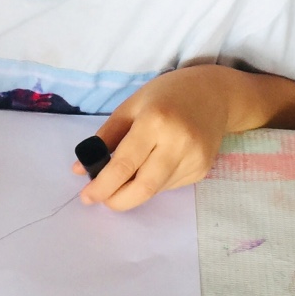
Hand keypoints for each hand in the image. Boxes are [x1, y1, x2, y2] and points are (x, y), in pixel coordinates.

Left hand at [73, 66, 231, 211]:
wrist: (215, 94)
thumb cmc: (167, 95)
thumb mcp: (131, 106)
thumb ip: (106, 138)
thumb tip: (79, 170)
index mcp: (155, 121)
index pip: (125, 164)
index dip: (103, 185)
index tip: (86, 196)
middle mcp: (177, 143)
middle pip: (143, 188)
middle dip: (118, 200)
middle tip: (102, 199)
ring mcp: (193, 159)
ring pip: (155, 190)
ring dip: (134, 190)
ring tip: (126, 175)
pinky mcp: (202, 170)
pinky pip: (169, 186)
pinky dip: (153, 183)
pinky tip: (153, 165)